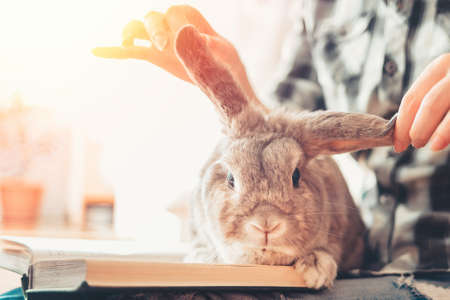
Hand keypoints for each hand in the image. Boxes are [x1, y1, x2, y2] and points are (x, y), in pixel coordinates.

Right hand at [92, 5, 259, 104]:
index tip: (180, 39)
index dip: (176, 22)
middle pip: (155, 16)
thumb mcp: (222, 59)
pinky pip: (133, 50)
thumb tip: (185, 33)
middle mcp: (175, 27)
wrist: (222, 82)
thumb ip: (206, 48)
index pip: (178, 11)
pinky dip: (115, 50)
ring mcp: (163, 40)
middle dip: (154, 29)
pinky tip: (96, 51)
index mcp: (194, 22)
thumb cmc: (227, 68)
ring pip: (139, 27)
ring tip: (127, 42)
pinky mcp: (155, 55)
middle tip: (162, 47)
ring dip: (131, 32)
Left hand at [395, 54, 449, 151]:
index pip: (412, 98)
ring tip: (433, 146)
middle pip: (431, 102)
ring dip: (441, 132)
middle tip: (415, 144)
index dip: (402, 124)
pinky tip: (448, 140)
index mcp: (441, 66)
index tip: (397, 143)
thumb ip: (425, 105)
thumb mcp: (443, 87)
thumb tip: (402, 132)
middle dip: (419, 128)